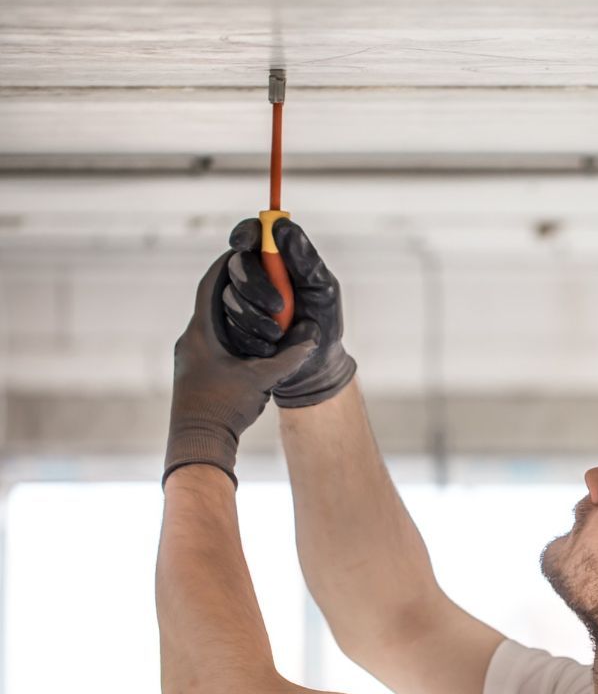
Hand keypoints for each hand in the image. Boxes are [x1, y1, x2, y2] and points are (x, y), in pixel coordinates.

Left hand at [162, 251, 318, 487]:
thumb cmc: (225, 409)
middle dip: (235, 286)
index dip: (228, 264)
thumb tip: (312, 336)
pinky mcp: (194, 373)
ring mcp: (190, 357)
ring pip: (212, 322)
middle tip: (258, 276)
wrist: (198, 443)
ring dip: (233, 311)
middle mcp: (191, 340)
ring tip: (258, 306)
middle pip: (211, 301)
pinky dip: (231, 334)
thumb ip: (288, 356)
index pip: (212, 284)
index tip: (244, 250)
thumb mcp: (262, 379)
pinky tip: (250, 342)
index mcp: (201, 333)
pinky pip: (213, 342)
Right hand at [223, 217, 357, 407]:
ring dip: (254, 317)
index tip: (243, 244)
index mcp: (277, 259)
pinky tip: (268, 347)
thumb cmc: (323, 320)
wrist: (315, 364)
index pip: (253, 234)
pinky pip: (227, 325)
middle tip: (278, 305)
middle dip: (254, 285)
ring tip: (280, 334)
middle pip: (236, 265)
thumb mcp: (322, 288)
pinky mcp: (231, 325)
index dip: (244, 234)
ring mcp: (240, 299)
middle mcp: (255, 275)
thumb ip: (304, 258)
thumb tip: (282, 225)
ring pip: (229, 297)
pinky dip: (250, 337)